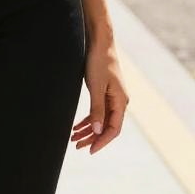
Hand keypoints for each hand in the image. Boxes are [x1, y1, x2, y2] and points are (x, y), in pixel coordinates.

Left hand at [71, 36, 128, 154]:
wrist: (99, 42)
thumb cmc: (99, 62)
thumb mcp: (96, 87)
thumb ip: (97, 110)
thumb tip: (96, 131)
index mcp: (121, 102)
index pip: (113, 129)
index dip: (101, 141)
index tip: (89, 150)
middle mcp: (119, 102)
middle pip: (106, 127)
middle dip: (92, 138)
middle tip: (76, 146)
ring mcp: (112, 97)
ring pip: (101, 120)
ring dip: (88, 130)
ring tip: (73, 138)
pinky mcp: (104, 92)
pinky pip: (97, 111)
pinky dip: (87, 119)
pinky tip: (77, 126)